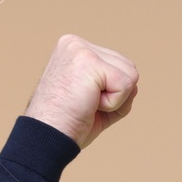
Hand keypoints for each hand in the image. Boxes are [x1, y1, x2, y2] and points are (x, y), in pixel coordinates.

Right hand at [24, 34, 138, 149]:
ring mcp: (81, 49)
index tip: (84, 103)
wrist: (47, 138)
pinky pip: (126, 85)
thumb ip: (114, 86)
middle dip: (116, 96)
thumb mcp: (94, 100)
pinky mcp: (88, 60)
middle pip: (129, 69)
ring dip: (114, 100)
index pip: (118, 67)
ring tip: (86, 104)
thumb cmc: (68, 125)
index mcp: (75, 50)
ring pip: (131, 75)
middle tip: (86, 106)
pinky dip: (113, 104)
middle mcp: (75, 43)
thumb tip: (134, 83)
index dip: (111, 94)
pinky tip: (88, 104)